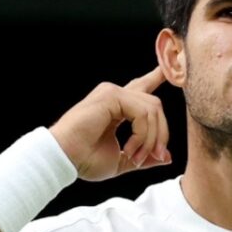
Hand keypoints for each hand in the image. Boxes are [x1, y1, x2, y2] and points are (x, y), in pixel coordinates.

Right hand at [49, 67, 171, 181]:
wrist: (63, 159)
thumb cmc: (85, 160)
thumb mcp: (124, 161)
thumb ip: (146, 156)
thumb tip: (167, 157)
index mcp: (117, 107)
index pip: (142, 89)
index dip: (155, 79)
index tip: (168, 70)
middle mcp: (115, 96)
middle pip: (155, 106)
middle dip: (161, 134)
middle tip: (155, 156)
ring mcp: (112, 93)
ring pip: (152, 110)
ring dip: (151, 138)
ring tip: (136, 156)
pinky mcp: (110, 96)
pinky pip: (142, 113)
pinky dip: (142, 134)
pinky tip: (129, 148)